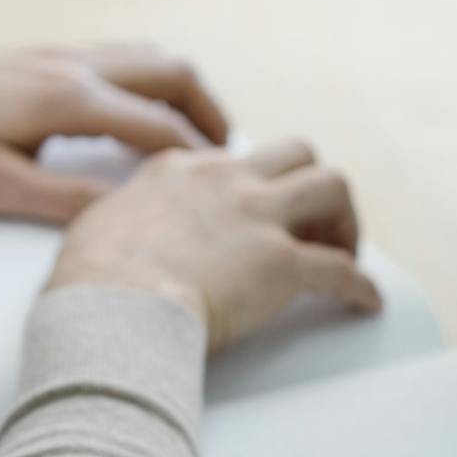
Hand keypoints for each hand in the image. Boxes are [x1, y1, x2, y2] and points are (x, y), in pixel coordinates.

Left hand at [0, 39, 229, 221]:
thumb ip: (66, 201)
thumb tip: (132, 216)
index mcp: (69, 99)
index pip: (161, 126)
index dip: (204, 160)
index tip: (237, 189)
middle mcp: (76, 65)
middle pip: (173, 72)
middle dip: (212, 112)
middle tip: (234, 158)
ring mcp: (63, 52)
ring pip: (150, 56)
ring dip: (185, 92)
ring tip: (200, 139)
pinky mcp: (47, 53)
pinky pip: (123, 56)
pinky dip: (153, 81)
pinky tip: (144, 115)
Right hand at [45, 136, 382, 346]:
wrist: (111, 304)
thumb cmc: (91, 277)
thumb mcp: (95, 224)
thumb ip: (122, 218)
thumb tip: (118, 234)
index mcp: (180, 170)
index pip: (233, 159)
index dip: (252, 185)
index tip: (255, 206)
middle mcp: (226, 181)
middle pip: (296, 153)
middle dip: (310, 185)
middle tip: (311, 224)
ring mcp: (258, 218)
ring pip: (332, 186)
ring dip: (344, 219)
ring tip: (343, 251)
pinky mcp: (283, 264)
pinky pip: (341, 270)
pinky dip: (360, 286)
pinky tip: (365, 302)